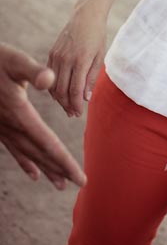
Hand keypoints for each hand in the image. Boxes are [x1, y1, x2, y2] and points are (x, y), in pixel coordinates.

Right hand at [0, 43, 85, 188]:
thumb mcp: (15, 61)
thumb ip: (33, 71)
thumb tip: (50, 78)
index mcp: (20, 113)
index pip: (48, 143)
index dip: (65, 161)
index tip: (79, 176)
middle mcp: (12, 126)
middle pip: (40, 153)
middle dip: (60, 169)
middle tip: (79, 183)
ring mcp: (4, 129)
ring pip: (28, 154)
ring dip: (46, 168)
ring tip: (60, 184)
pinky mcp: (0, 128)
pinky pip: (14, 150)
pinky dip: (26, 162)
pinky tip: (33, 173)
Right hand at [48, 5, 105, 117]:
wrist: (86, 15)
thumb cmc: (97, 36)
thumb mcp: (100, 56)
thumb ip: (92, 77)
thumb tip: (86, 98)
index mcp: (81, 60)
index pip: (75, 90)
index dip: (76, 104)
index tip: (78, 113)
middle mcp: (66, 58)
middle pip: (61, 90)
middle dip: (67, 105)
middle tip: (73, 114)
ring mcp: (57, 55)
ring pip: (53, 84)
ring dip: (59, 99)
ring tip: (67, 106)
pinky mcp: (51, 53)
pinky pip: (49, 75)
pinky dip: (53, 87)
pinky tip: (60, 93)